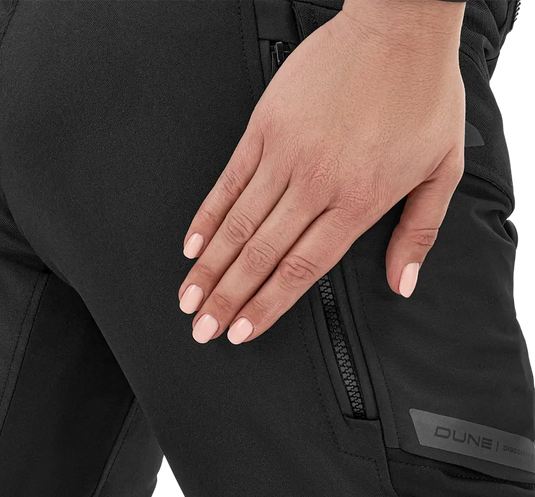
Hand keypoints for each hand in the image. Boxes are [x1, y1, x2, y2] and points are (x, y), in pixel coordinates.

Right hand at [178, 0, 465, 344]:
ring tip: (189, 298)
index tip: (243, 331)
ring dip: (210, 267)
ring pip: (239, 224)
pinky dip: (208, 216)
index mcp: (359, 201)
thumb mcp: (441, 170)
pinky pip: (229, 182)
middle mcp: (316, 184)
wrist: (398, 26)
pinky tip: (192, 245)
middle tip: (203, 328)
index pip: (302, 268)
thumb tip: (402, 284)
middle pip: (262, 255)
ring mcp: (285, 155)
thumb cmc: (421, 95)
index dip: (267, 305)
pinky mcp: (265, 129)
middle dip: (228, 298)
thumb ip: (418, 234)